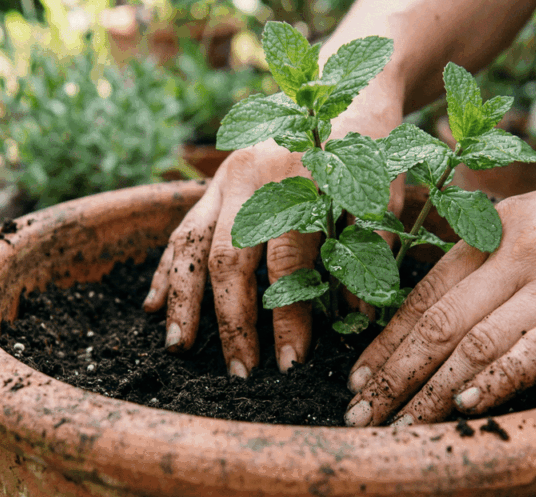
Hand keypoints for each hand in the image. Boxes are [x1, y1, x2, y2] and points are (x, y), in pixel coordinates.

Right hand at [143, 104, 404, 375]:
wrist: (343, 85)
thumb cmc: (370, 145)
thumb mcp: (382, 190)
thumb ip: (367, 247)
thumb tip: (354, 312)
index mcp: (299, 178)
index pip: (287, 262)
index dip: (288, 316)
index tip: (291, 362)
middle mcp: (253, 177)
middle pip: (229, 259)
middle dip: (231, 321)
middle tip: (239, 371)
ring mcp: (225, 178)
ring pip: (192, 244)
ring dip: (184, 300)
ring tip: (178, 347)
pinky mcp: (212, 183)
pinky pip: (180, 230)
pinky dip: (165, 270)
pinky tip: (153, 307)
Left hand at [344, 138, 535, 425]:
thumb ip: (496, 256)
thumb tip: (450, 304)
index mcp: (497, 230)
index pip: (423, 294)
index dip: (386, 342)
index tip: (358, 379)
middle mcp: (517, 253)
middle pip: (436, 323)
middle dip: (391, 376)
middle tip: (358, 417)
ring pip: (474, 342)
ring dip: (430, 392)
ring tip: (400, 429)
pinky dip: (498, 380)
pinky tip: (469, 407)